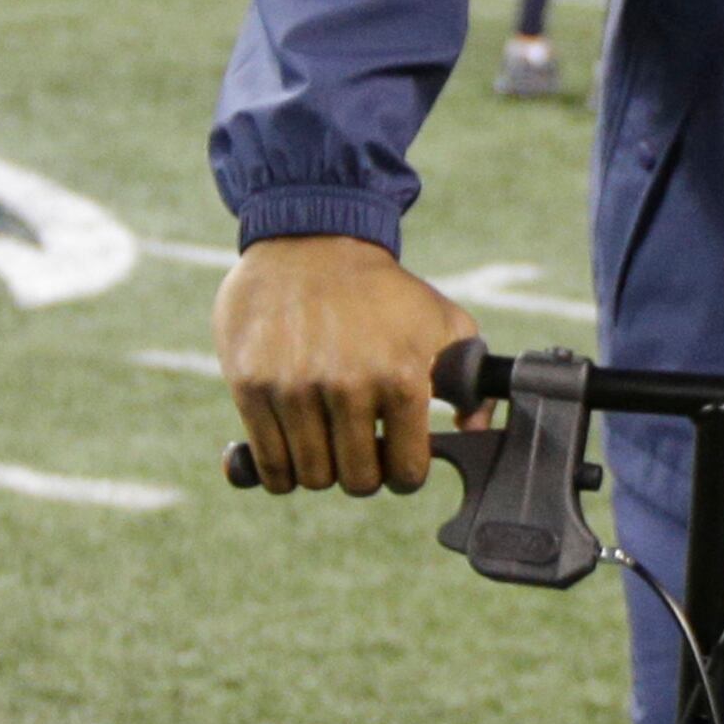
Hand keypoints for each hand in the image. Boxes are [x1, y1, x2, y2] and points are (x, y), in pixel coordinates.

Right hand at [214, 234, 483, 495]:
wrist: (311, 243)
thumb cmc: (384, 291)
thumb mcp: (444, 323)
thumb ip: (470, 380)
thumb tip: (472, 428)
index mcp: (400, 377)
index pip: (406, 470)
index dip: (405, 475)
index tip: (398, 465)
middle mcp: (347, 386)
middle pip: (357, 480)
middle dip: (363, 474)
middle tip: (361, 454)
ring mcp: (294, 387)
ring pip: (311, 475)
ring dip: (322, 471)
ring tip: (327, 446)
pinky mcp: (251, 384)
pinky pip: (267, 461)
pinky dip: (279, 471)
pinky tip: (290, 454)